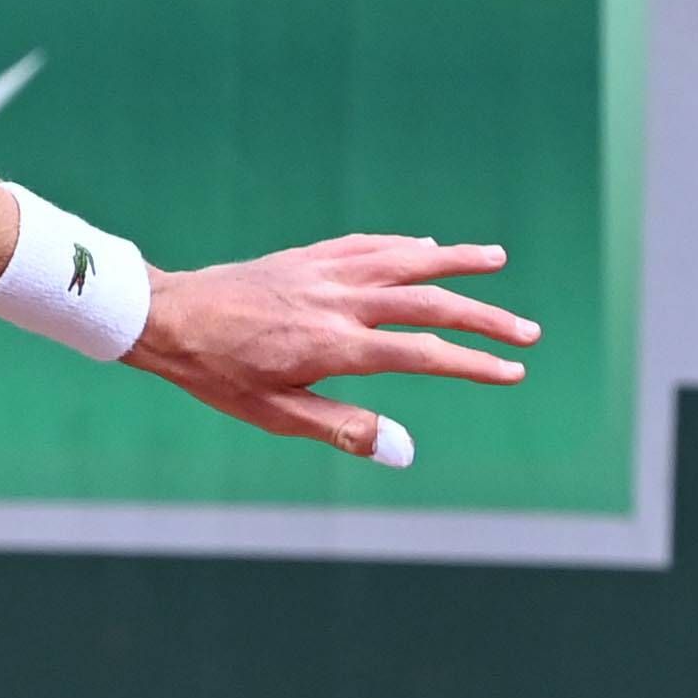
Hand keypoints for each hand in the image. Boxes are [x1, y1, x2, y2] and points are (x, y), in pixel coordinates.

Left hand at [133, 236, 540, 452]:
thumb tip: (402, 451)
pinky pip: (368, 245)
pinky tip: (425, 248)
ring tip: (497, 260)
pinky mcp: (309, 256)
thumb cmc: (217, 374)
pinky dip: (404, 247)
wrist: (169, 318)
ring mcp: (325, 271)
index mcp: (335, 345)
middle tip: (528, 333)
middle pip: (430, 302)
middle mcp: (339, 301)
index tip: (512, 372)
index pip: (423, 354)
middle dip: (485, 318)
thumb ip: (342, 428)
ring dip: (456, 260)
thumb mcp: (274, 414)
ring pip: (406, 260)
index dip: (472, 364)